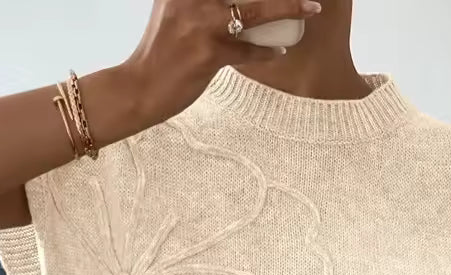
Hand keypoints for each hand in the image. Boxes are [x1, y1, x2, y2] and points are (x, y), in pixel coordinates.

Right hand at [128, 0, 321, 127]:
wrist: (139, 90)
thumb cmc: (160, 52)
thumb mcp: (172, 8)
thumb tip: (234, 0)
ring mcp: (200, 25)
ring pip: (255, 10)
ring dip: (289, 8)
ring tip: (312, 8)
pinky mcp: (208, 54)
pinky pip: (247, 50)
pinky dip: (266, 52)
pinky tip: (279, 51)